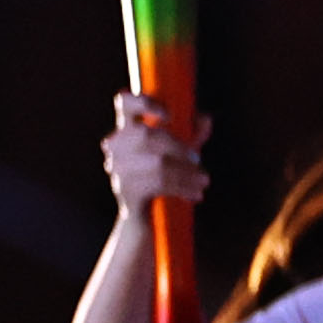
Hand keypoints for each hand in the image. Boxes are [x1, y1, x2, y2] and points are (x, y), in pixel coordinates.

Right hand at [101, 94, 207, 212]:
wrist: (146, 220)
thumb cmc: (164, 178)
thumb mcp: (181, 155)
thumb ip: (193, 135)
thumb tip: (205, 118)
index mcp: (128, 130)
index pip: (124, 105)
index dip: (143, 103)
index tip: (168, 114)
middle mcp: (116, 147)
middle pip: (146, 134)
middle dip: (178, 146)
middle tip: (198, 159)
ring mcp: (117, 169)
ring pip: (156, 162)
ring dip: (186, 171)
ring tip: (204, 180)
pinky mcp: (125, 190)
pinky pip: (157, 183)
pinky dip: (182, 187)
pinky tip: (197, 194)